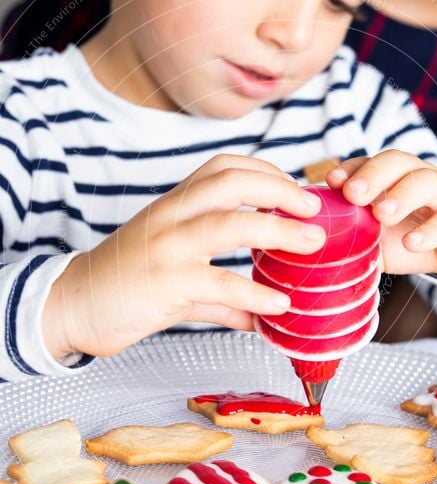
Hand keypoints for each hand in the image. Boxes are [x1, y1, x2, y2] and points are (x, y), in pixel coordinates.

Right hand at [43, 155, 325, 359]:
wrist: (73, 304)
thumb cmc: (125, 283)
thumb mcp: (174, 273)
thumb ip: (219, 291)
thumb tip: (259, 316)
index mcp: (174, 203)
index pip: (223, 167)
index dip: (266, 171)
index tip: (296, 190)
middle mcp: (172, 216)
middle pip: (232, 183)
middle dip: (280, 190)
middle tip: (316, 211)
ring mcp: (168, 247)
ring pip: (231, 225)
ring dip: (279, 232)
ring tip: (312, 246)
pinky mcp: (165, 283)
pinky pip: (219, 283)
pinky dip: (254, 294)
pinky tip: (278, 306)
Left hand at [326, 150, 436, 281]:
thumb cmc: (412, 237)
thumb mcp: (376, 240)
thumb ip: (349, 238)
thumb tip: (307, 247)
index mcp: (393, 179)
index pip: (370, 162)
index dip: (351, 168)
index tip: (331, 181)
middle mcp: (419, 178)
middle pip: (397, 161)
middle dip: (372, 174)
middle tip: (352, 194)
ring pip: (426, 182)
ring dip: (401, 195)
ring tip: (382, 215)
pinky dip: (430, 231)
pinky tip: (413, 242)